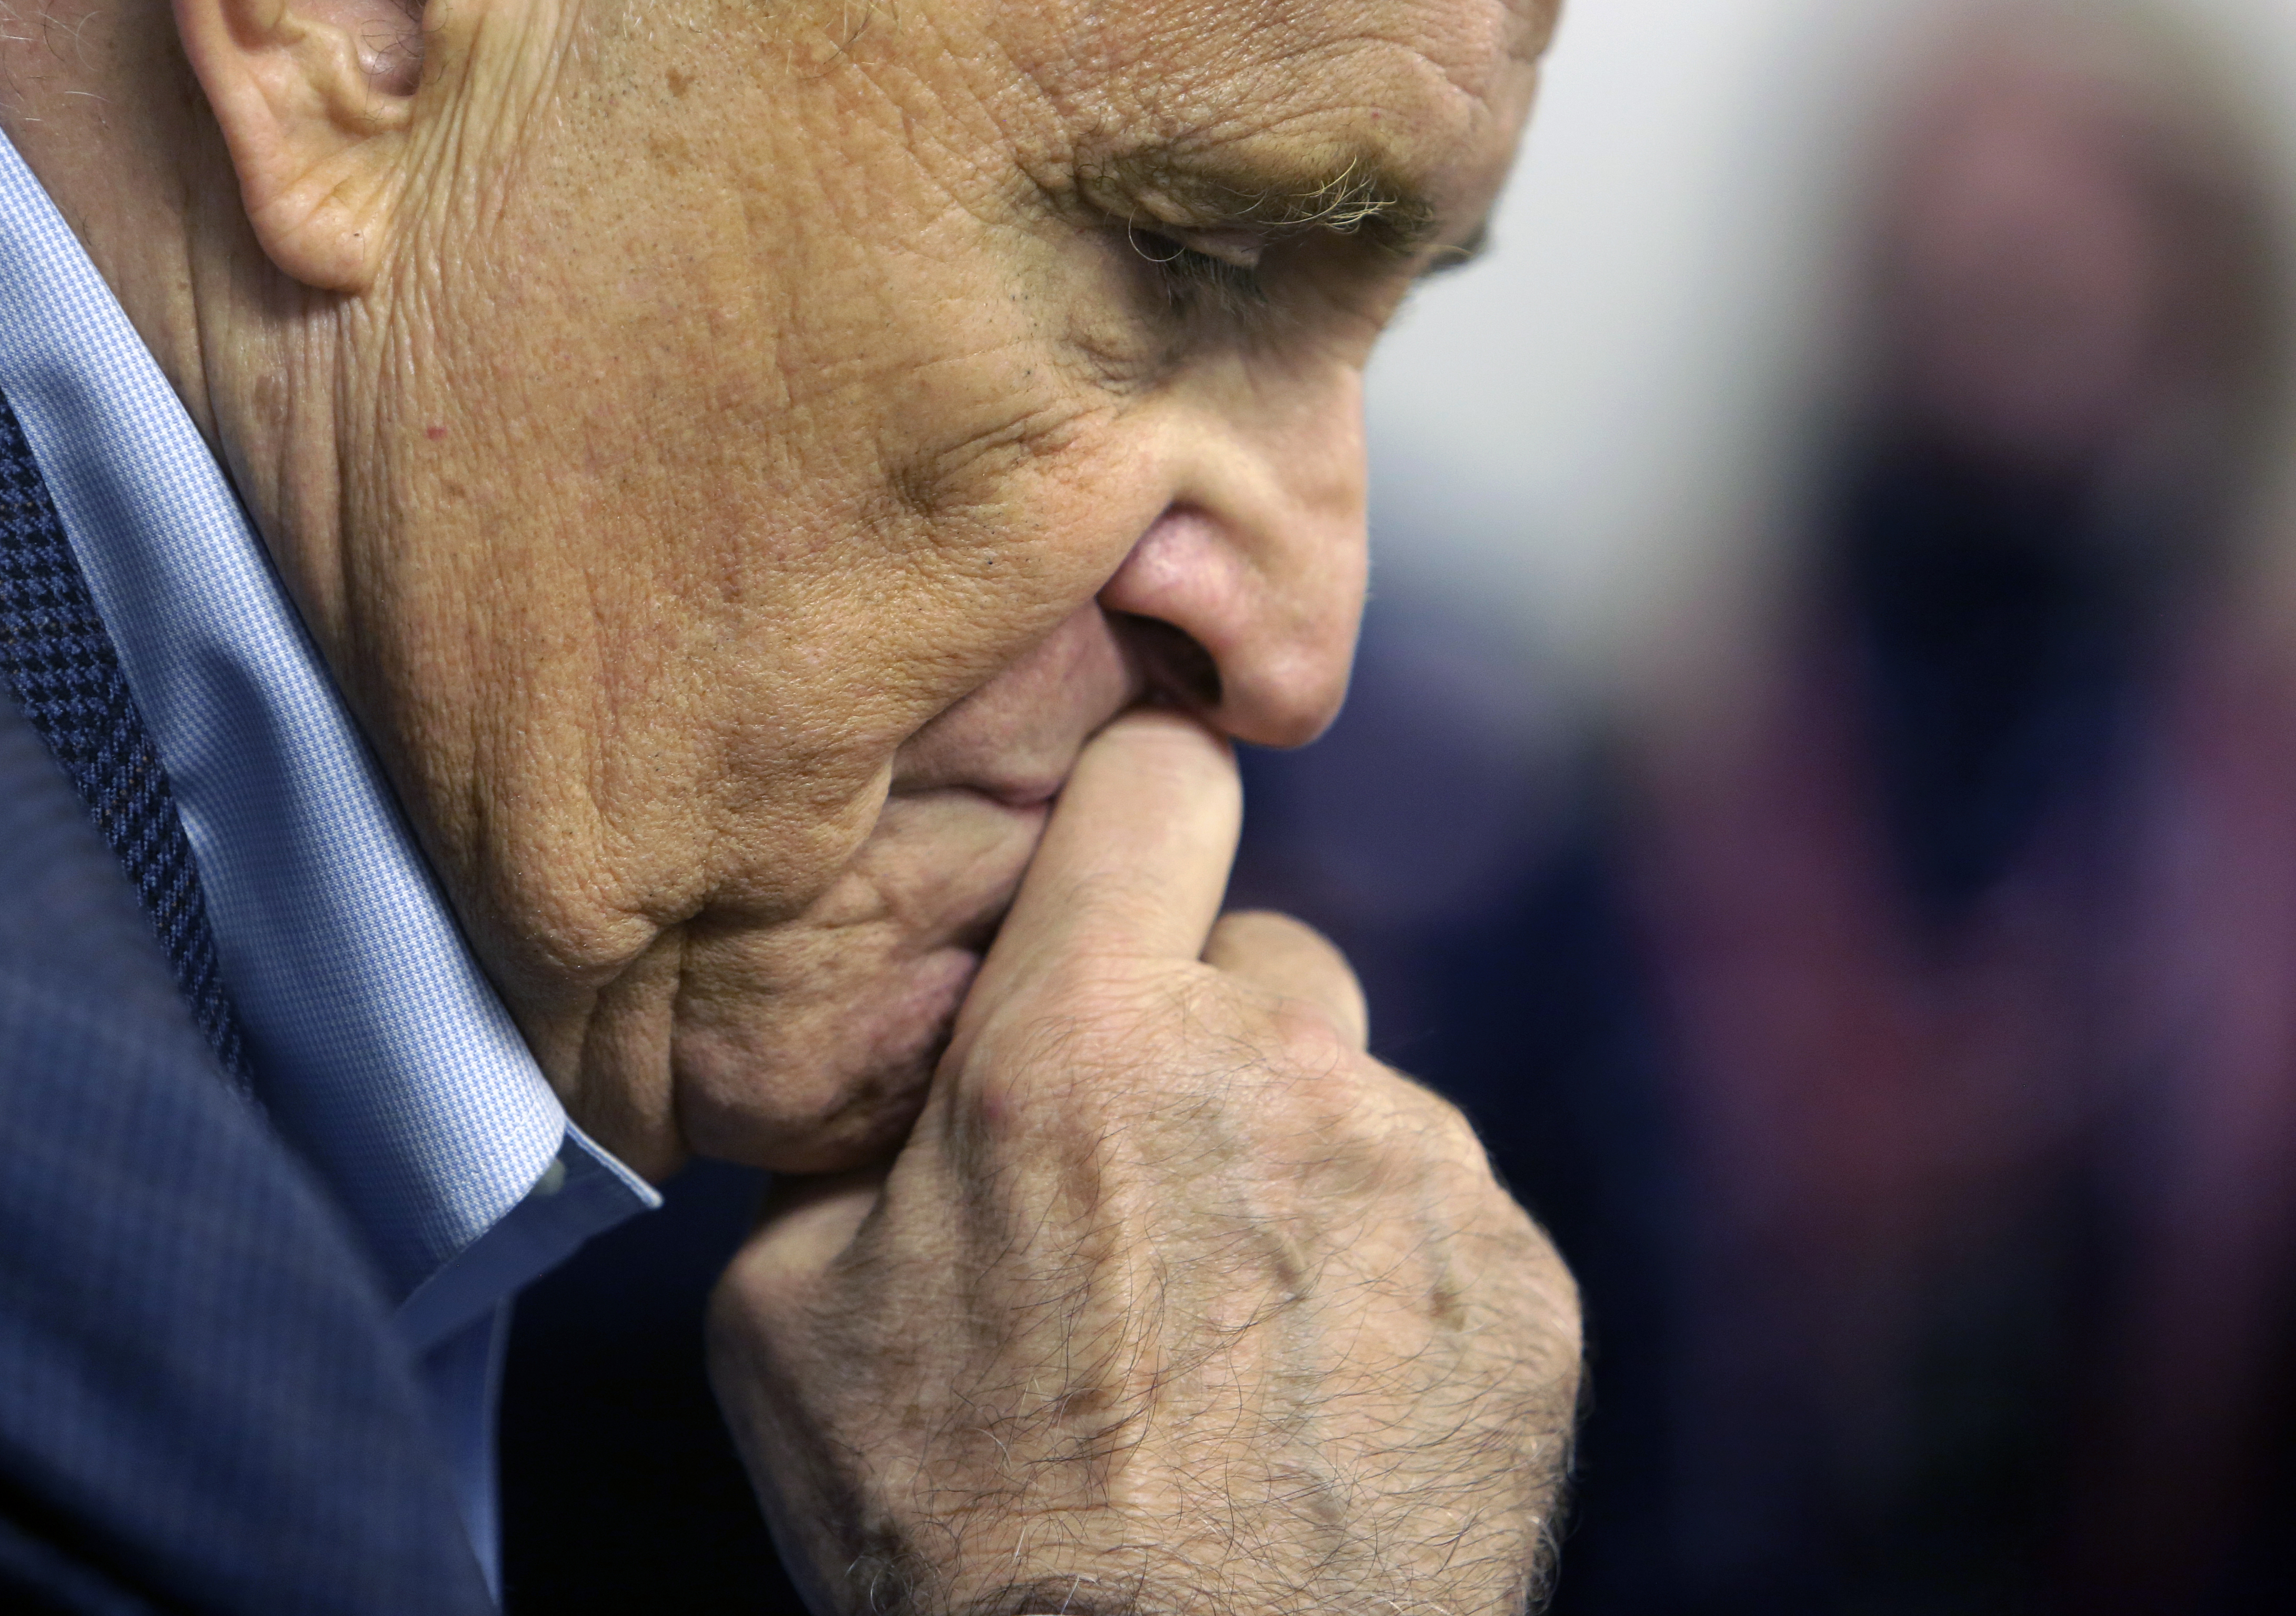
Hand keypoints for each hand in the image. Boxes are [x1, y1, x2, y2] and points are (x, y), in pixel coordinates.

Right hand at [708, 708, 1578, 1615]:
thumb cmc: (958, 1536)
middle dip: (1198, 1040)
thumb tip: (901, 1061)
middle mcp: (1274, 1071)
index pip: (1159, 776)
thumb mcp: (788, 1313)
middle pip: (1260, 957)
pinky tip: (1313, 1395)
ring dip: (1294, 1171)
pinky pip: (1445, 1218)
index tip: (1117, 871)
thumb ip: (849, 1135)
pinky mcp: (1524, 1289)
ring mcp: (1423, 1177)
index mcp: (1080, 1041)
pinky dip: (1386, 1279)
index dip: (1134, 810)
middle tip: (1134, 1195)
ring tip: (1222, 1336)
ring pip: (1354, 1099)